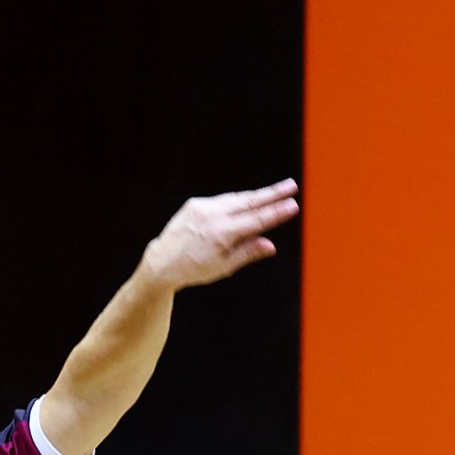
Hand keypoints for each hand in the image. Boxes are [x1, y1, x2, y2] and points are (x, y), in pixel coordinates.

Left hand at [140, 178, 299, 290]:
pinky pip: (222, 201)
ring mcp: (202, 207)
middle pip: (248, 202)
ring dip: (256, 195)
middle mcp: (212, 217)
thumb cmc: (192, 268)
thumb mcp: (223, 267)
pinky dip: (237, 201)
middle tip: (291, 186)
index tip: (292, 205)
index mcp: (220, 234)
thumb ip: (247, 253)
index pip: (256, 221)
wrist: (162, 262)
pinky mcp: (195, 203)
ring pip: (236, 198)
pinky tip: (249, 201)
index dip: (276, 212)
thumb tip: (270, 245)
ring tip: (277, 191)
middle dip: (272, 193)